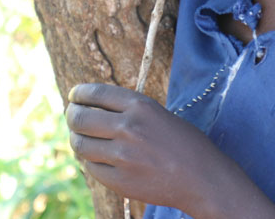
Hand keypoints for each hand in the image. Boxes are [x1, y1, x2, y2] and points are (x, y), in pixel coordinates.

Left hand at [66, 83, 274, 216]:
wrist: (202, 179)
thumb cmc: (183, 144)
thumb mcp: (158, 114)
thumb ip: (127, 110)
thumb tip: (89, 106)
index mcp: (140, 106)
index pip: (95, 93)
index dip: (79, 94)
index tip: (75, 96)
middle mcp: (128, 128)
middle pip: (80, 118)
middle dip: (71, 115)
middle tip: (72, 115)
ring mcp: (122, 156)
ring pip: (80, 144)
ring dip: (76, 138)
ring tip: (80, 137)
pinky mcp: (119, 181)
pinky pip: (91, 167)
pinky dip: (89, 161)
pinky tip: (96, 157)